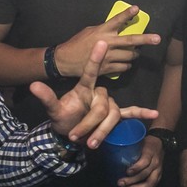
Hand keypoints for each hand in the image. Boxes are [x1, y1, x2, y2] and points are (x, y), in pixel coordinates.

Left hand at [32, 40, 157, 147]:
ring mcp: (108, 104)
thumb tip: (33, 84)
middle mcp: (99, 93)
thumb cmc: (62, 118)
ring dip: (101, 131)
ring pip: (112, 115)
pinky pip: (130, 112)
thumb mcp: (52, 109)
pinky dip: (141, 113)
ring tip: (90, 145)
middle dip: (89, 124)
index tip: (101, 41)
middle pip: (101, 107)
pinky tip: (154, 113)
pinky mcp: (115, 115)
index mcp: (84, 88)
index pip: (90, 71)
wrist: (69, 132)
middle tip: (75, 137)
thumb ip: (46, 97)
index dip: (95, 58)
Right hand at [55, 5, 160, 76]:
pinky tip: (124, 63)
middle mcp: (107, 43)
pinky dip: (126, 65)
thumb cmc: (77, 44)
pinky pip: (124, 67)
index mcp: (102, 31)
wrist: (66, 60)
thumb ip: (104, 30)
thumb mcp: (89, 31)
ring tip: (134, 53)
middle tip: (157, 39)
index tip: (136, 9)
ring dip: (134, 55)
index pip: (117, 20)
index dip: (127, 14)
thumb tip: (116, 30)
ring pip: (130, 56)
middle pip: (130, 40)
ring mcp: (108, 57)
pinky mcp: (107, 68)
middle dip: (145, 39)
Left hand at [119, 135, 162, 186]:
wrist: (158, 144)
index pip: (145, 161)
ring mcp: (159, 170)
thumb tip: (112, 152)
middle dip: (132, 180)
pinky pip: (153, 185)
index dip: (136, 168)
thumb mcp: (138, 141)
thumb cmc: (145, 143)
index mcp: (150, 151)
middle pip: (145, 174)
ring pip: (151, 182)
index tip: (127, 172)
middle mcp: (156, 161)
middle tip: (121, 183)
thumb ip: (129, 148)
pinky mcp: (159, 175)